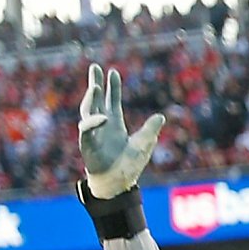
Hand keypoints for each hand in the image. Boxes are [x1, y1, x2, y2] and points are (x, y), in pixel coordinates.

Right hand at [78, 64, 163, 197]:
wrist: (118, 183)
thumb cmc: (128, 165)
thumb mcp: (143, 145)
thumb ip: (150, 130)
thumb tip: (161, 117)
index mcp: (114, 123)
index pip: (112, 100)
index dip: (112, 87)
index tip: (113, 72)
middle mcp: (102, 125)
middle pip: (96, 99)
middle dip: (94, 83)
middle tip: (94, 66)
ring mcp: (93, 133)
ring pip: (88, 110)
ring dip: (91, 98)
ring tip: (95, 85)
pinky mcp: (87, 143)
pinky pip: (87, 129)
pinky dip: (94, 122)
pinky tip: (104, 117)